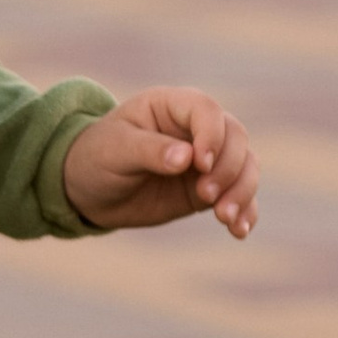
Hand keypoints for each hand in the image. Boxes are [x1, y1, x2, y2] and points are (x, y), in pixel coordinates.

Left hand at [62, 87, 258, 239]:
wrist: (90, 190)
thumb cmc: (98, 157)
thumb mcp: (116, 150)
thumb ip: (150, 151)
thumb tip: (187, 158)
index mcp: (173, 106)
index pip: (207, 111)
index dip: (211, 135)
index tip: (199, 164)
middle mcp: (197, 129)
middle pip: (236, 138)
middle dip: (229, 169)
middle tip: (206, 197)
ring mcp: (207, 160)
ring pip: (245, 167)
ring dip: (243, 192)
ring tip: (225, 219)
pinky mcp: (210, 189)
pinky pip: (240, 196)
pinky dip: (246, 212)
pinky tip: (239, 231)